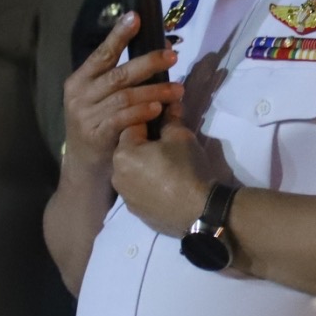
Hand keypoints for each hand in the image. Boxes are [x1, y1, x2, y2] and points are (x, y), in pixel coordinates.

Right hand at [62, 13, 181, 174]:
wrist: (86, 166)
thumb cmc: (100, 125)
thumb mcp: (101, 99)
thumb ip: (120, 78)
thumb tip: (158, 50)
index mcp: (80, 79)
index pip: (102, 53)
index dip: (119, 35)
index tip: (136, 17)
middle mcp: (80, 94)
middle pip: (119, 73)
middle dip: (148, 62)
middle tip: (172, 55)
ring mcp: (86, 115)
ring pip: (125, 96)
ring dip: (154, 90)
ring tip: (176, 89)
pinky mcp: (96, 134)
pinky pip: (123, 118)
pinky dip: (142, 112)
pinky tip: (158, 109)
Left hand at [111, 120, 214, 237]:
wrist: (199, 211)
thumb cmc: (187, 169)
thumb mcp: (181, 137)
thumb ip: (171, 119)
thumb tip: (170, 104)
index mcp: (123, 152)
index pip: (133, 125)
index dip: (150, 118)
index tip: (164, 117)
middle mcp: (116, 174)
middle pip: (129, 149)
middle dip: (145, 142)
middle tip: (167, 142)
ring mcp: (124, 195)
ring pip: (132, 170)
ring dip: (144, 164)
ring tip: (166, 165)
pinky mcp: (134, 210)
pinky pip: (137, 189)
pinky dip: (147, 184)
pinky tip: (165, 184)